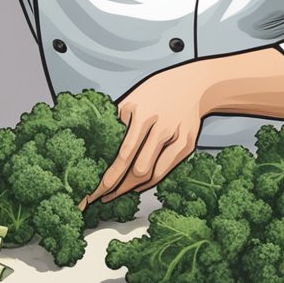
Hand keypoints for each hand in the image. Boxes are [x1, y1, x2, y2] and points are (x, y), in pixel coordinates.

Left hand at [79, 61, 213, 209]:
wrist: (191, 85)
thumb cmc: (155, 93)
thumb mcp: (132, 100)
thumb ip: (116, 120)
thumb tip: (92, 144)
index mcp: (142, 113)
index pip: (124, 153)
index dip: (110, 175)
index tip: (96, 189)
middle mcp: (160, 126)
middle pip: (139, 168)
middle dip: (118, 187)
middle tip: (101, 197)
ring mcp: (176, 137)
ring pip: (152, 174)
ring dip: (132, 188)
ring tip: (115, 194)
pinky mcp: (187, 146)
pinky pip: (165, 171)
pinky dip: (149, 182)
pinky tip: (135, 186)